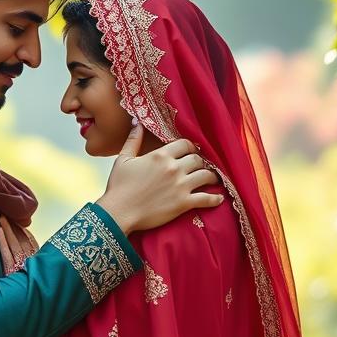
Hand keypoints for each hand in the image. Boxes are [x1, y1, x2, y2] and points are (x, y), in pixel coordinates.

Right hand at [95, 122, 223, 234]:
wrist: (118, 212)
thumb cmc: (118, 187)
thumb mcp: (123, 160)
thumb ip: (133, 140)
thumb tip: (138, 123)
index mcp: (160, 155)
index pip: (185, 144)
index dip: (190, 147)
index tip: (190, 152)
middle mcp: (173, 168)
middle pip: (197, 159)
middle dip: (199, 162)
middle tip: (199, 167)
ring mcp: (180, 186)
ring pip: (206, 176)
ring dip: (211, 177)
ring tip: (211, 180)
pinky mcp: (183, 203)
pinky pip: (206, 199)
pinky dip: (215, 199)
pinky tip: (219, 199)